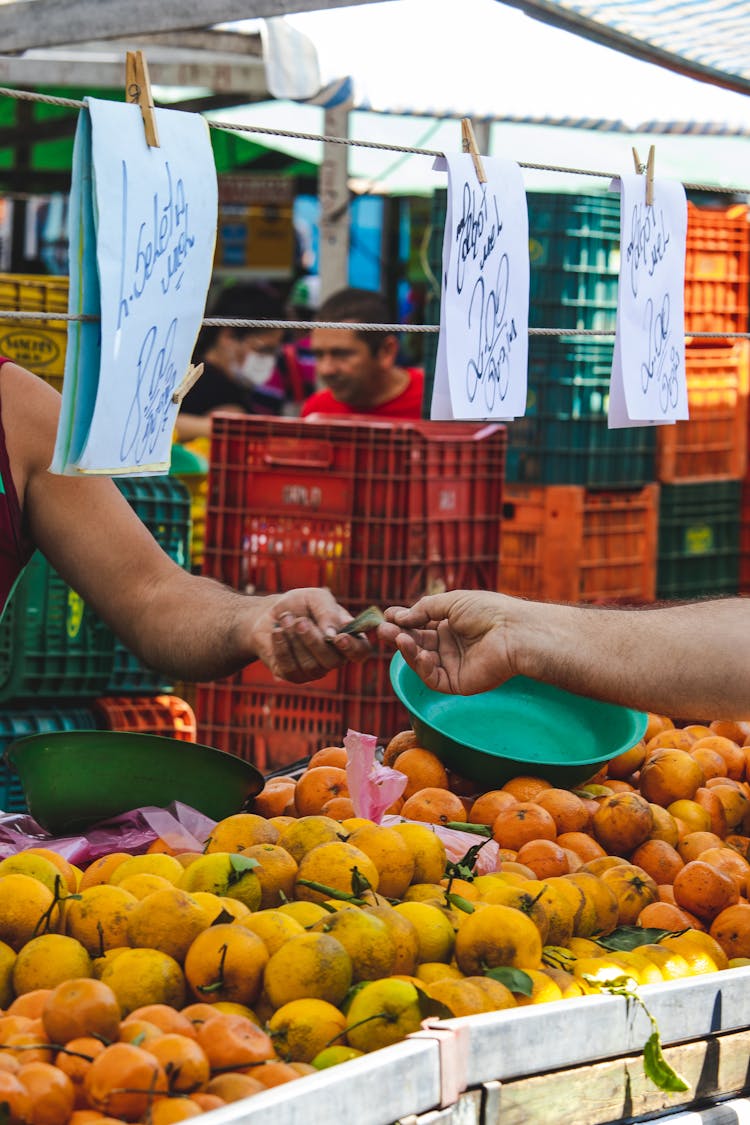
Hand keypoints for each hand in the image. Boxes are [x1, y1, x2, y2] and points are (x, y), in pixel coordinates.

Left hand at [252, 588, 370, 682]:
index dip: (353, 648)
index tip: (338, 638)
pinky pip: (290, 668)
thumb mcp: (316, 597)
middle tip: (300, 621)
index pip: (361, 651)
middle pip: (333, 661)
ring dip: (295, 640)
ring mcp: (315, 670)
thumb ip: (328, 612)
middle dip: (314, 640)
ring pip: (311, 665)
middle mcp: (335, 657)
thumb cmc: (300, 604)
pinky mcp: (294, 675)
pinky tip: (277, 631)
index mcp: (348, 637)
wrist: (272, 612)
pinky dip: (282, 647)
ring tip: (286, 619)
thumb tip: (332, 635)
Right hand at [380, 590, 512, 694]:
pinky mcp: (456, 682)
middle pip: (417, 642)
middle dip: (399, 635)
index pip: (420, 624)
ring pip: (420, 660)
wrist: (513, 632)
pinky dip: (420, 665)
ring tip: (396, 637)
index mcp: (452, 624)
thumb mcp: (451, 602)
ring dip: (406, 649)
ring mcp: (453, 664)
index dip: (404, 620)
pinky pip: (431, 676)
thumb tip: (399, 616)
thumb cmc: (488, 611)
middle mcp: (450, 644)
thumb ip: (423, 609)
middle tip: (382, 629)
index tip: (388, 615)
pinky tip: (416, 652)